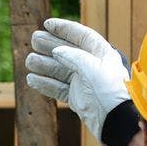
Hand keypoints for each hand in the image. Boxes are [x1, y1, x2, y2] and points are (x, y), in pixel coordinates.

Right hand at [24, 18, 130, 142]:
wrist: (116, 121)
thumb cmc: (110, 91)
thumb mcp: (92, 68)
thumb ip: (73, 56)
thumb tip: (57, 51)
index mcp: (102, 54)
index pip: (82, 36)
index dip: (65, 29)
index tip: (47, 24)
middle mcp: (93, 66)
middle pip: (68, 52)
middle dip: (50, 45)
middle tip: (34, 39)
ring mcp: (84, 83)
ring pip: (60, 70)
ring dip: (44, 65)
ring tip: (29, 61)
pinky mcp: (78, 98)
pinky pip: (58, 88)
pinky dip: (45, 84)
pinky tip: (32, 79)